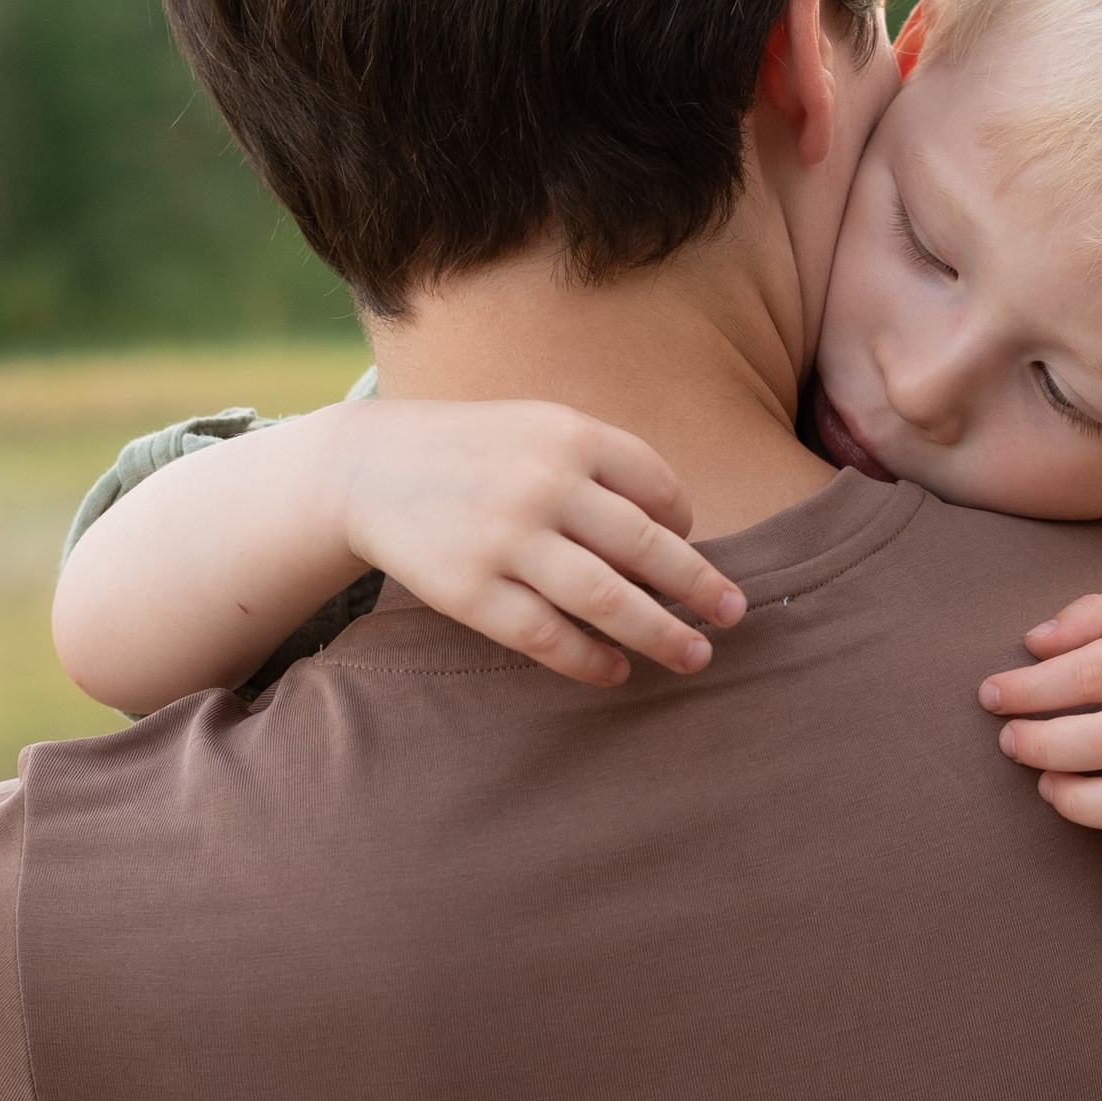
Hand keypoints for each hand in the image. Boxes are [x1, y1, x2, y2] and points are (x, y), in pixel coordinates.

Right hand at [329, 401, 747, 689]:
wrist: (365, 468)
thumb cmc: (474, 453)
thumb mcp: (539, 429)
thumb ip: (604, 468)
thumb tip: (678, 539)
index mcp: (570, 435)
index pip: (659, 488)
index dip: (685, 526)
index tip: (689, 550)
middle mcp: (543, 484)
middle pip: (647, 548)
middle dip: (700, 587)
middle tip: (736, 614)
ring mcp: (505, 539)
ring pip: (606, 600)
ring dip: (660, 634)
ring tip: (696, 657)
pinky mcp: (469, 590)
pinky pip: (546, 635)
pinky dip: (590, 659)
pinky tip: (615, 671)